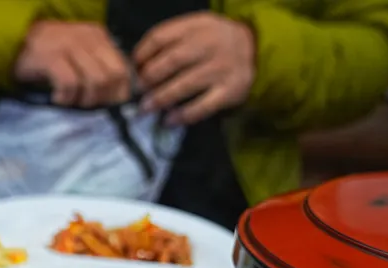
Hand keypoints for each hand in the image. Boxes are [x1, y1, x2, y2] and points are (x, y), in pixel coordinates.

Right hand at [13, 20, 130, 107]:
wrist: (15, 42)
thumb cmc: (48, 56)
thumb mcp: (78, 56)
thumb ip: (97, 69)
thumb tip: (115, 98)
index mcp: (98, 37)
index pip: (123, 69)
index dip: (121, 93)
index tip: (110, 108)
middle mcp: (87, 38)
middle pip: (112, 77)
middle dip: (103, 99)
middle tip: (87, 108)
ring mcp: (69, 46)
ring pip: (95, 81)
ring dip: (85, 100)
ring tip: (71, 103)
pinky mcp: (51, 57)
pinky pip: (70, 84)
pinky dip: (66, 98)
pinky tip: (57, 99)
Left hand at [134, 12, 254, 124]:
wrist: (254, 48)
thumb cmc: (214, 42)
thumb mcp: (195, 29)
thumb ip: (170, 41)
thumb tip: (137, 65)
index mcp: (197, 26)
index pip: (161, 36)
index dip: (142, 54)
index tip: (132, 69)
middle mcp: (210, 44)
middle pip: (172, 61)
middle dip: (149, 78)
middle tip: (137, 91)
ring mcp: (222, 68)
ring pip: (185, 84)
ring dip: (161, 98)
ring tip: (145, 108)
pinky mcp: (230, 90)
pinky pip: (203, 105)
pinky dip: (184, 115)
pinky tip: (169, 120)